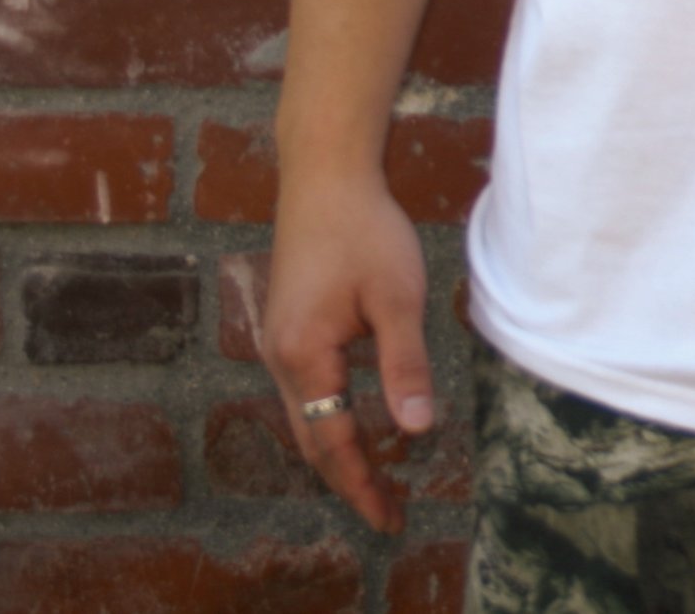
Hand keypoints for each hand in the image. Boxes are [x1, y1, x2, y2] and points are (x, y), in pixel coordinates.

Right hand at [260, 170, 439, 535]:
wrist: (325, 176)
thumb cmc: (364, 229)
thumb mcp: (397, 297)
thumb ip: (405, 364)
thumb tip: (417, 429)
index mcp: (303, 356)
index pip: (332, 442)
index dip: (362, 485)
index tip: (388, 519)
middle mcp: (278, 357)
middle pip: (310, 438)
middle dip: (348, 479)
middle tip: (386, 513)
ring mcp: (277, 341)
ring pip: (304, 416)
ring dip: (336, 450)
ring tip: (374, 480)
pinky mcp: (287, 326)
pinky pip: (304, 391)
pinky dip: (327, 418)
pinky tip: (353, 422)